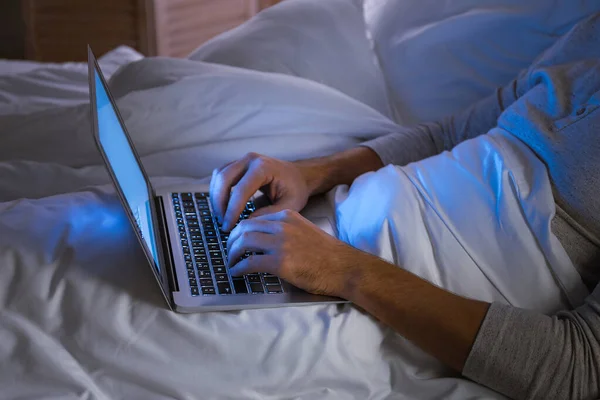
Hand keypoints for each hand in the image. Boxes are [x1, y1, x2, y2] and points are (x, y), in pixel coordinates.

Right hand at [210, 153, 311, 231]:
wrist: (299, 175)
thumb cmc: (295, 190)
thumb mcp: (288, 206)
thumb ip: (268, 215)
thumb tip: (246, 224)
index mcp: (264, 167)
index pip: (240, 190)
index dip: (232, 211)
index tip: (228, 227)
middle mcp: (251, 159)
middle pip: (224, 179)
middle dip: (220, 203)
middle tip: (223, 223)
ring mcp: (243, 159)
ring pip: (219, 175)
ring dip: (216, 197)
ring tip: (222, 216)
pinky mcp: (238, 164)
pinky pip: (221, 175)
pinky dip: (218, 190)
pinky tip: (223, 206)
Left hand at [226, 209, 365, 297]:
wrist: (344, 267)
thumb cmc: (327, 254)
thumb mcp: (304, 231)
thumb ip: (285, 231)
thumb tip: (263, 241)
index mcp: (287, 216)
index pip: (255, 218)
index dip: (241, 230)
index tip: (237, 239)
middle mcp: (282, 226)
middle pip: (244, 228)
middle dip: (232, 240)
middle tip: (229, 251)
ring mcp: (281, 243)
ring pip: (243, 242)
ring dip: (232, 254)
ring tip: (231, 262)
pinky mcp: (280, 262)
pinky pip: (250, 262)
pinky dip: (239, 268)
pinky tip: (237, 273)